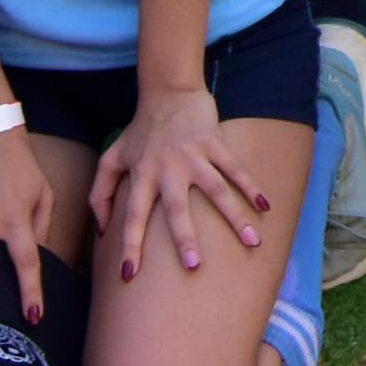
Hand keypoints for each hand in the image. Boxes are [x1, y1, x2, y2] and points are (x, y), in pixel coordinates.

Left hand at [88, 84, 268, 283]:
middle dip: (184, 237)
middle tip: (194, 267)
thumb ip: (100, 194)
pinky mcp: (214, 142)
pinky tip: (265, 207)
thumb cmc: (140, 131)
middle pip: (176, 208)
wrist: (168, 91)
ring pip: (217, 190)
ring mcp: (194, 155)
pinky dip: (251, 186)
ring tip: (253, 242)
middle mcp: (167, 168)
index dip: (129, 245)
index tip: (128, 274)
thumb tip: (101, 231)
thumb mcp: (112, 158)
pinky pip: (235, 168)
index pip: (132, 216)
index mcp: (141, 175)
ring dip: (235, 217)